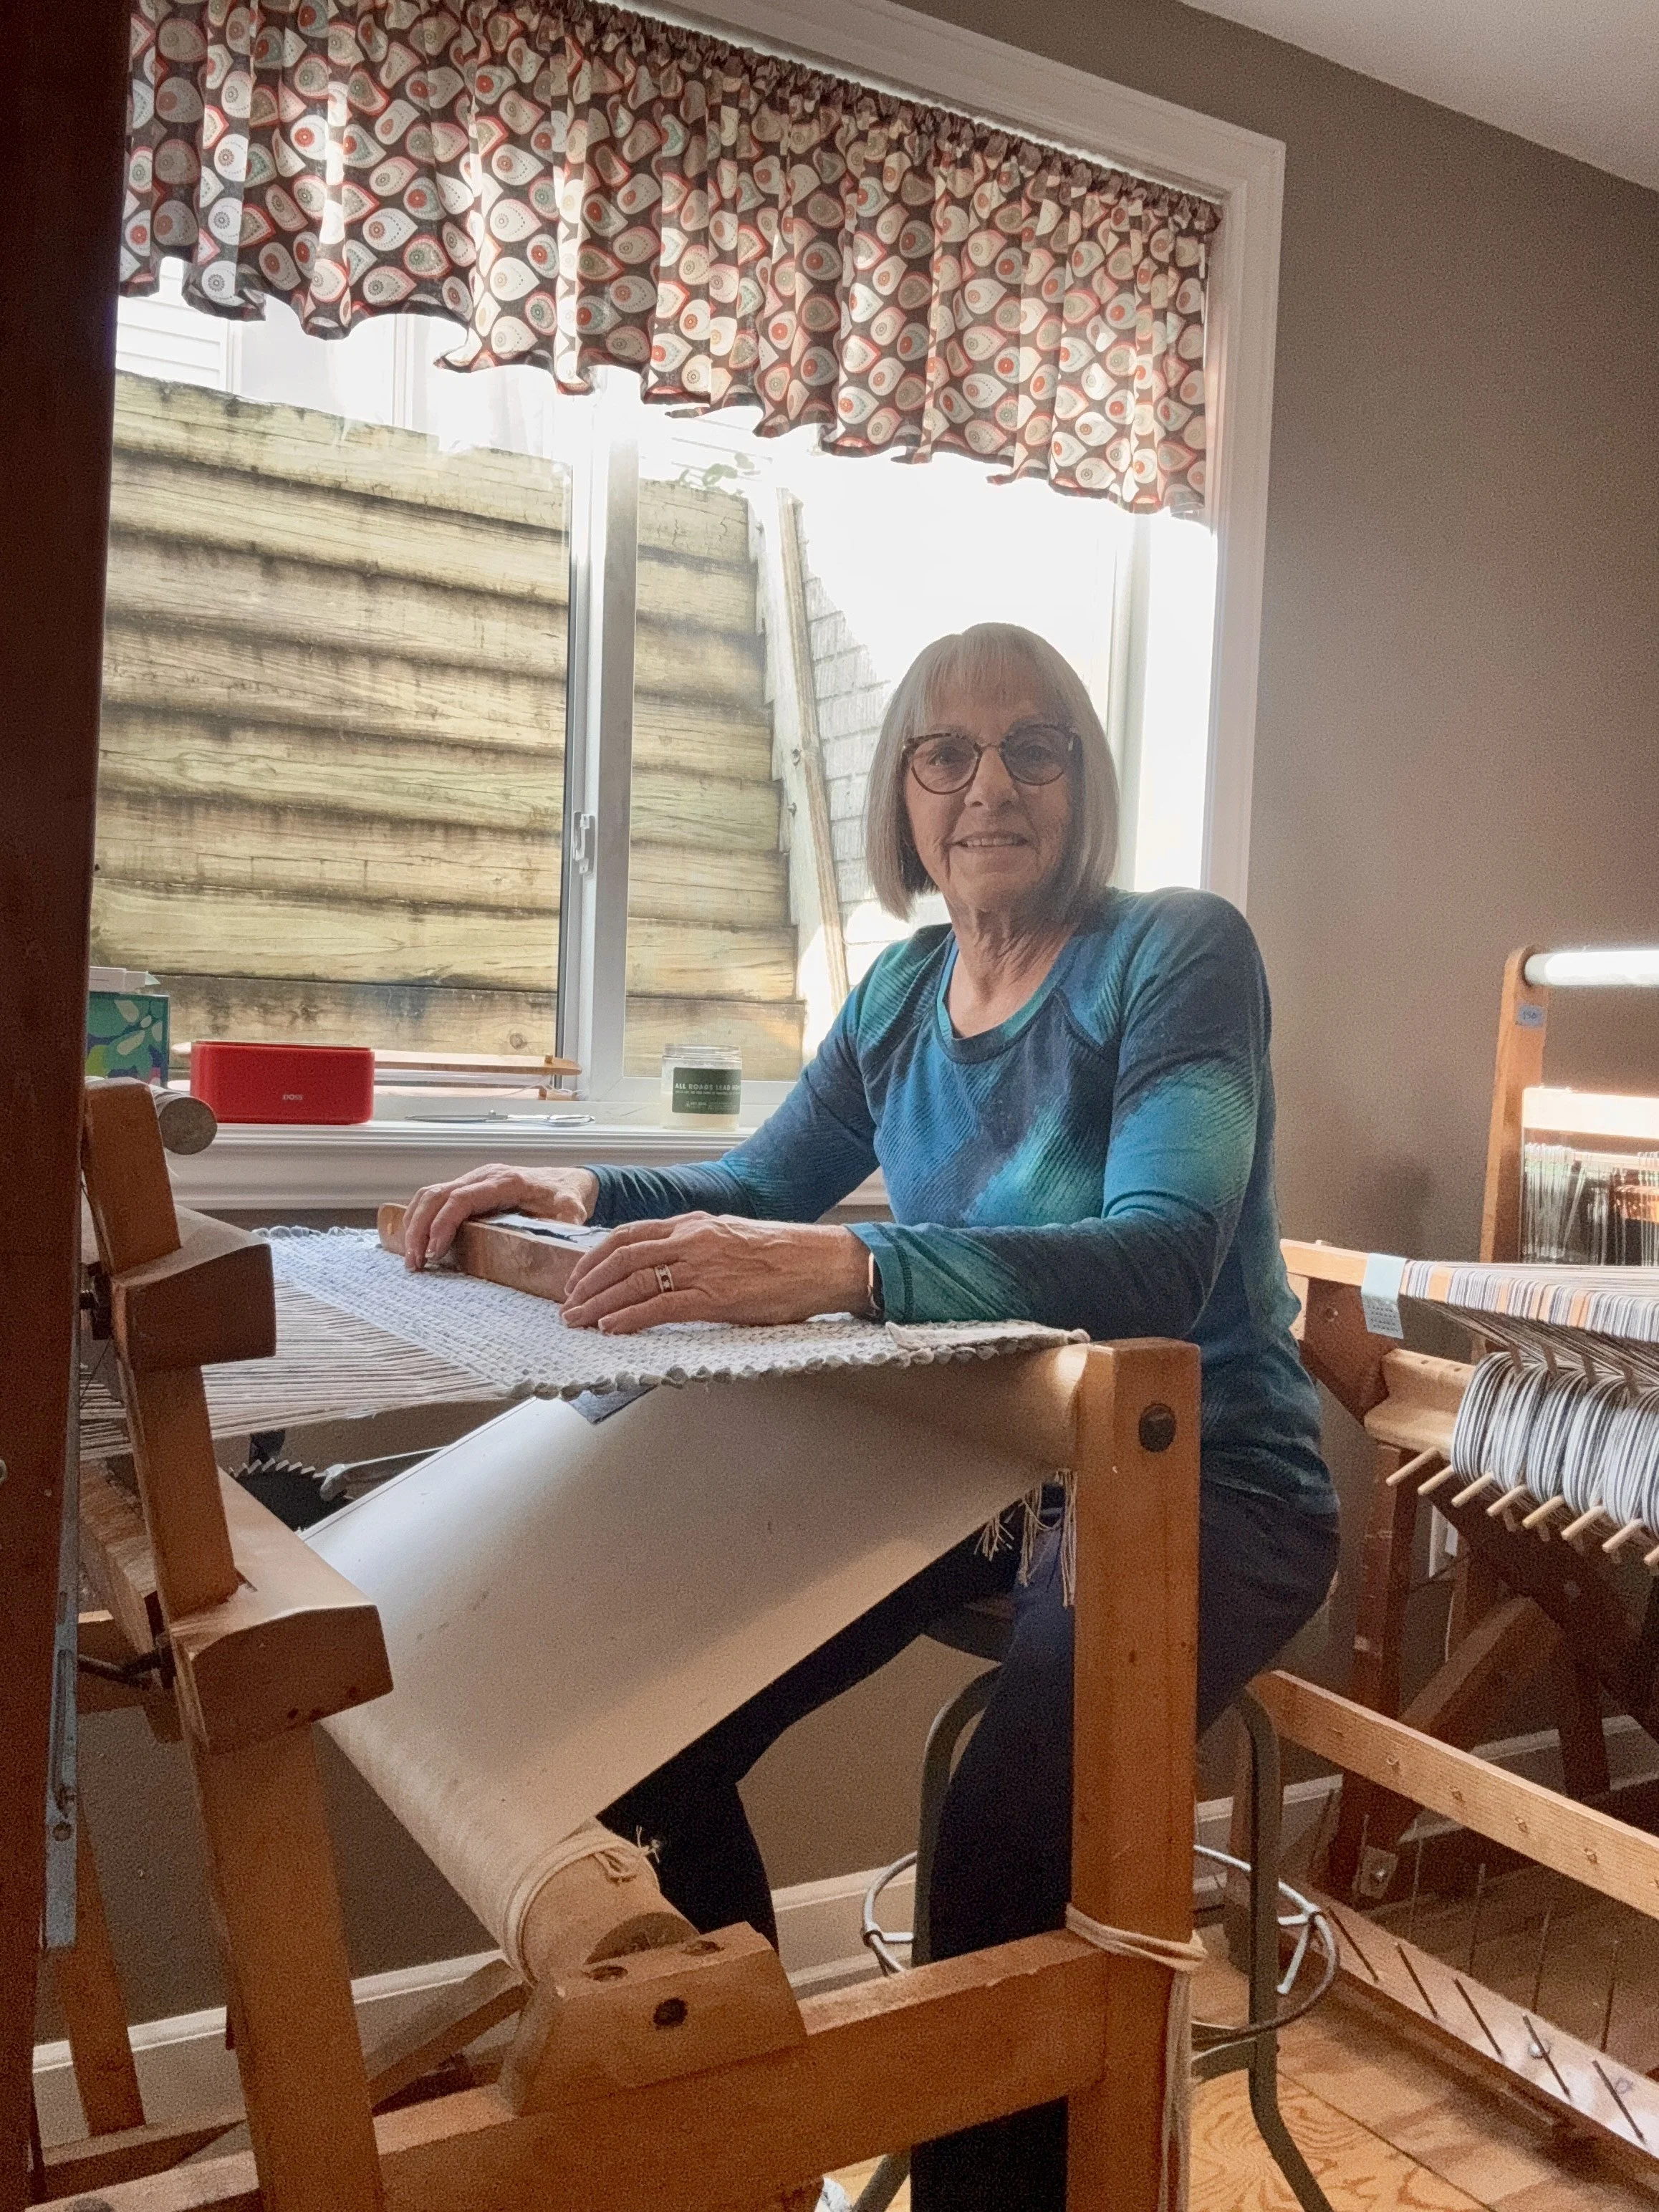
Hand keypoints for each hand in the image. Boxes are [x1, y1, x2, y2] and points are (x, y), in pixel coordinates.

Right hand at [399, 1163, 598, 1269]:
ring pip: (429, 1195)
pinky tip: (416, 1242)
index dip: (442, 1225)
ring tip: (412, 1259)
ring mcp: (472, 1179)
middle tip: (416, 1264)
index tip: (435, 1253)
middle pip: (436, 1196)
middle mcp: (483, 1176)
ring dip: (414, 1225)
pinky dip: (419, 1218)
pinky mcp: (467, 1188)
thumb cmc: (565, 1197)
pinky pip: (434, 1198)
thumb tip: (559, 1248)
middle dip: (419, 1229)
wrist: (565, 1180)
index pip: (461, 1199)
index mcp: (505, 1182)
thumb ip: (566, 1226)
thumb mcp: (571, 1212)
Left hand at [561, 1213, 871, 1333]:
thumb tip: (669, 1269)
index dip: (595, 1257)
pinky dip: (629, 1318)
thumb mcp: (731, 1239)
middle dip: (586, 1282)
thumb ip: (697, 1248)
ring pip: (632, 1281)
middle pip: (620, 1256)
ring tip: (576, 1320)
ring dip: (597, 1303)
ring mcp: (701, 1267)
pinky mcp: (715, 1296)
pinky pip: (660, 1306)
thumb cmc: (786, 1255)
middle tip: (567, 1304)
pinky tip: (610, 1328)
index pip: (628, 1235)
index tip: (578, 1277)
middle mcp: (691, 1239)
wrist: (823, 1261)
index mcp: (693, 1224)